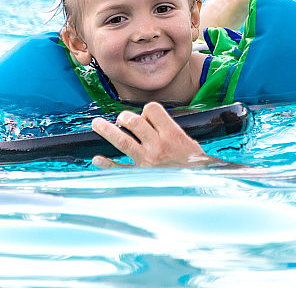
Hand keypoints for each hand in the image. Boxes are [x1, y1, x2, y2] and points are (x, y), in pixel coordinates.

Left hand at [91, 102, 209, 167]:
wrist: (199, 185)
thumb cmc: (194, 164)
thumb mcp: (188, 142)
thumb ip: (170, 131)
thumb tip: (152, 122)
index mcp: (172, 134)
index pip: (152, 110)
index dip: (146, 110)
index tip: (146, 117)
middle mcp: (158, 145)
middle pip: (134, 122)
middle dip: (124, 117)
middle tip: (122, 119)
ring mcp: (147, 160)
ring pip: (122, 141)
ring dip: (107, 131)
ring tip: (96, 124)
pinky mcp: (140, 175)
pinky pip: (119, 168)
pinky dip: (107, 164)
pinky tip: (97, 159)